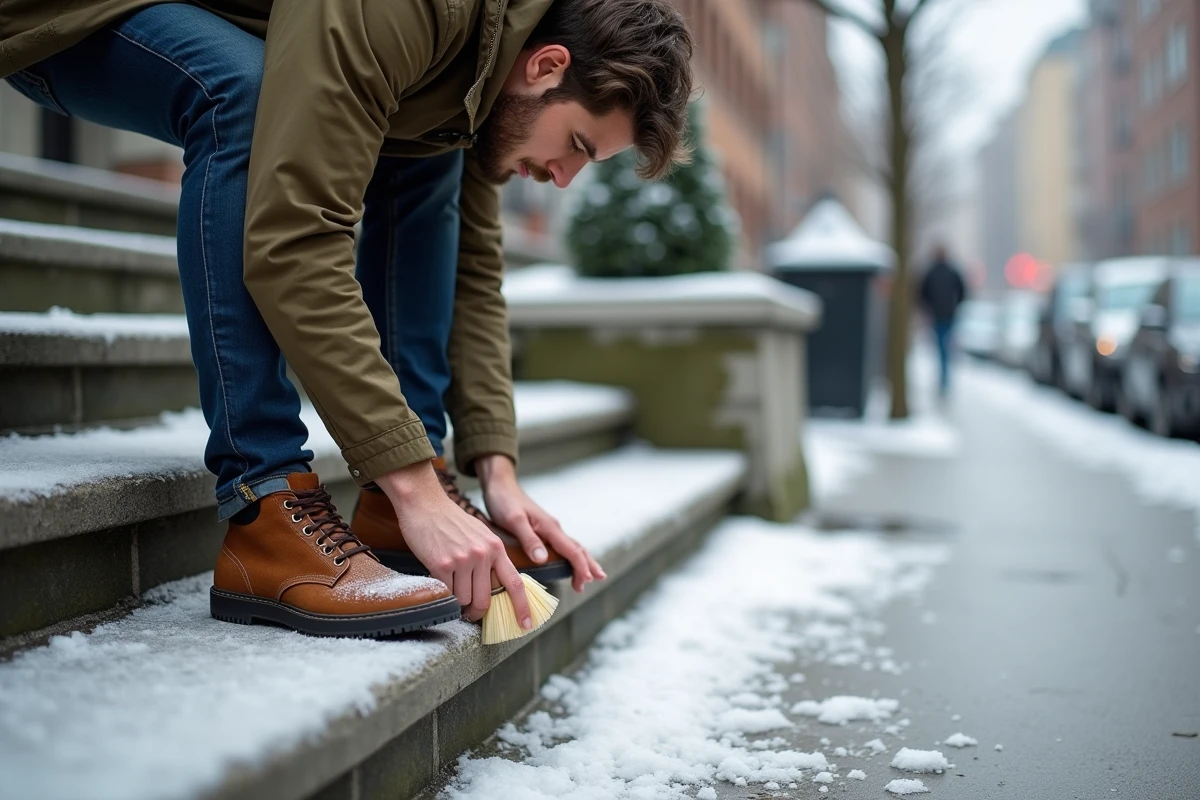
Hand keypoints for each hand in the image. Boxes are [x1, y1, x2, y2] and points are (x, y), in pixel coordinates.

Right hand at [376, 460, 530, 626]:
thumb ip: (490, 557)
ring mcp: (463, 560)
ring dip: (456, 600)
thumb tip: (493, 586)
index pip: (515, 583)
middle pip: (485, 600)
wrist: (425, 503)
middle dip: (477, 612)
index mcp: (496, 548)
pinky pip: (446, 593)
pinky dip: (442, 593)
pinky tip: (438, 578)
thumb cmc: (450, 521)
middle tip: (469, 613)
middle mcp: (483, 555)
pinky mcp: (443, 564)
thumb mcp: (480, 535)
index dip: (522, 606)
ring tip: (449, 584)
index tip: (526, 624)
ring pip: (464, 599)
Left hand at [476, 455, 606, 593]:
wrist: (500, 485)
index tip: (586, 581)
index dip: (581, 566)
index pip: (572, 550)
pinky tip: (569, 563)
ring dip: (582, 561)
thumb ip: (529, 539)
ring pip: (572, 547)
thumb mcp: (514, 520)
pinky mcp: (543, 530)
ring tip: (589, 576)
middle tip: (598, 579)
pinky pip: (563, 546)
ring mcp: (549, 529)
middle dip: (589, 565)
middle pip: (578, 548)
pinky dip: (571, 556)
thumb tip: (543, 559)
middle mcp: (553, 528)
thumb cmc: (504, 501)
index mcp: (550, 527)